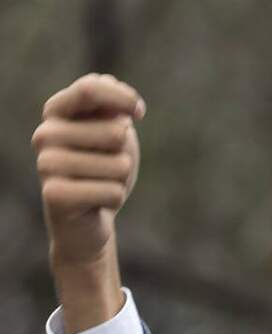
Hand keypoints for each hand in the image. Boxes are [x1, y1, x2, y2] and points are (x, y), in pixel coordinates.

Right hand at [31, 73, 144, 333]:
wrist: (88, 219)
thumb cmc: (103, 169)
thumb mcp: (114, 133)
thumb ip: (116, 109)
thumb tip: (124, 112)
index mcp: (57, 111)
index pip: (90, 88)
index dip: (124, 99)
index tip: (138, 113)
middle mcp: (45, 134)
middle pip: (115, 132)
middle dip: (124, 155)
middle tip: (106, 168)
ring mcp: (46, 164)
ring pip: (119, 166)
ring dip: (120, 179)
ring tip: (100, 184)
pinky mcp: (54, 195)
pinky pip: (113, 192)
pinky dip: (115, 198)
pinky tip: (97, 203)